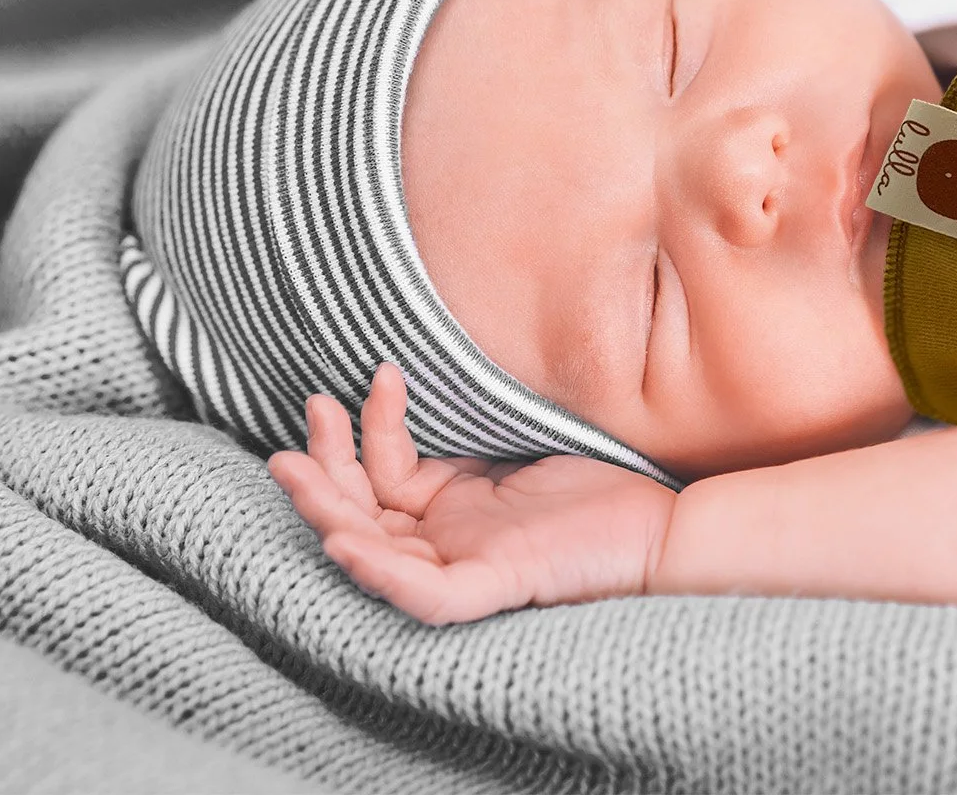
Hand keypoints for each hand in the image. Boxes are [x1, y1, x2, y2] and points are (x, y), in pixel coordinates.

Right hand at [268, 363, 677, 623]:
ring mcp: (468, 568)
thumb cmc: (600, 483)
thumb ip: (470, 419)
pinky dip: (384, 574)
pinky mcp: (498, 588)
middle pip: (363, 515)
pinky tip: (347, 545)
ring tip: (292, 467)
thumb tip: (422, 362)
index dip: (368, 431)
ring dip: (329, 512)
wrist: (665, 521)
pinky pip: (428, 594)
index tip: (381, 373)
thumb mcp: (519, 438)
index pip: (386, 476)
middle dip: (321, 471)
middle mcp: (448, 542)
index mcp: (452, 509)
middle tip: (303, 418)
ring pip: (376, 553)